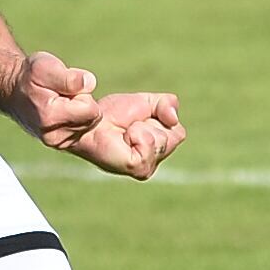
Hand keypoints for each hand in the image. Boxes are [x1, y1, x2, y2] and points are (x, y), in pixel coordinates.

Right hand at [5, 51, 100, 150]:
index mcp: (50, 117)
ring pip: (90, 124)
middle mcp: (53, 136)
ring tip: (61, 100)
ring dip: (80, 110)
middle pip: (92, 118)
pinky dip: (78, 119)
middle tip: (62, 93)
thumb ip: (69, 77)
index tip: (65, 87)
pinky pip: (84, 130)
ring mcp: (57, 143)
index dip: (83, 93)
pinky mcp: (61, 144)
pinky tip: (63, 110)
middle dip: (83, 102)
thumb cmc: (29, 77)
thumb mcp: (45, 67)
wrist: (12, 91)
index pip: (90, 110)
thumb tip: (90, 84)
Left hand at [63, 92, 185, 179]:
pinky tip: (124, 138)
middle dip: (152, 122)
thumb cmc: (114, 114)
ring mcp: (147, 167)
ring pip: (163, 139)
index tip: (138, 119)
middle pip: (175, 136)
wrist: (90, 121)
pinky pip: (150, 143)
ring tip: (125, 132)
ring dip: (142, 127)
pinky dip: (137, 133)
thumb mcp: (148, 101)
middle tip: (130, 126)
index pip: (178, 132)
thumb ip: (167, 105)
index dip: (160, 117)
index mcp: (159, 148)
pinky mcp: (138, 168)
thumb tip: (173, 119)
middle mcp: (155, 161)